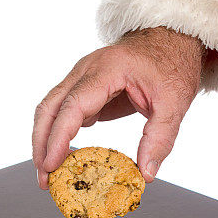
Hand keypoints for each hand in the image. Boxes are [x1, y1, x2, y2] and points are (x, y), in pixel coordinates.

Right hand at [32, 27, 203, 187]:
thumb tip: (146, 173)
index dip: (58, 138)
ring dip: (45, 142)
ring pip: (50, 110)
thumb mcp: (175, 102)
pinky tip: (63, 158)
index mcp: (107, 70)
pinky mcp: (85, 90)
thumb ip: (160, 138)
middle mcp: (86, 71)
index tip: (51, 164)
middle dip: (41, 145)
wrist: (171, 40)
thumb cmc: (171, 63)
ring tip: (48, 174)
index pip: (73, 106)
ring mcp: (82, 78)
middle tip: (44, 178)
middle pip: (49, 108)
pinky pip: (63, 112)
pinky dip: (58, 135)